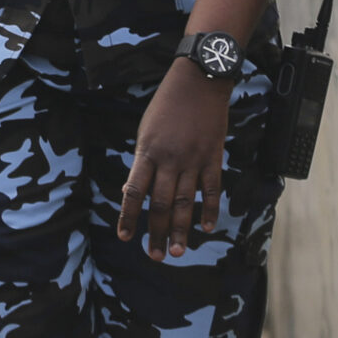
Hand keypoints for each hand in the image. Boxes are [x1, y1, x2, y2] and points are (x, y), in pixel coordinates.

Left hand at [118, 59, 233, 259]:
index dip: (128, 216)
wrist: (198, 82)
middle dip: (156, 232)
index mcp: (147, 152)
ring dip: (180, 229)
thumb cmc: (166, 104)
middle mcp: (169, 159)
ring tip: (176, 251)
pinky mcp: (213, 157)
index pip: (134, 191)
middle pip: (160, 203)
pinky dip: (209, 210)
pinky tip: (207, 228)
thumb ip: (144, 159)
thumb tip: (139, 188)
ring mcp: (193, 160)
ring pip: (185, 202)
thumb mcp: (146, 129)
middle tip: (154, 256)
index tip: (124, 237)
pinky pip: (211, 189)